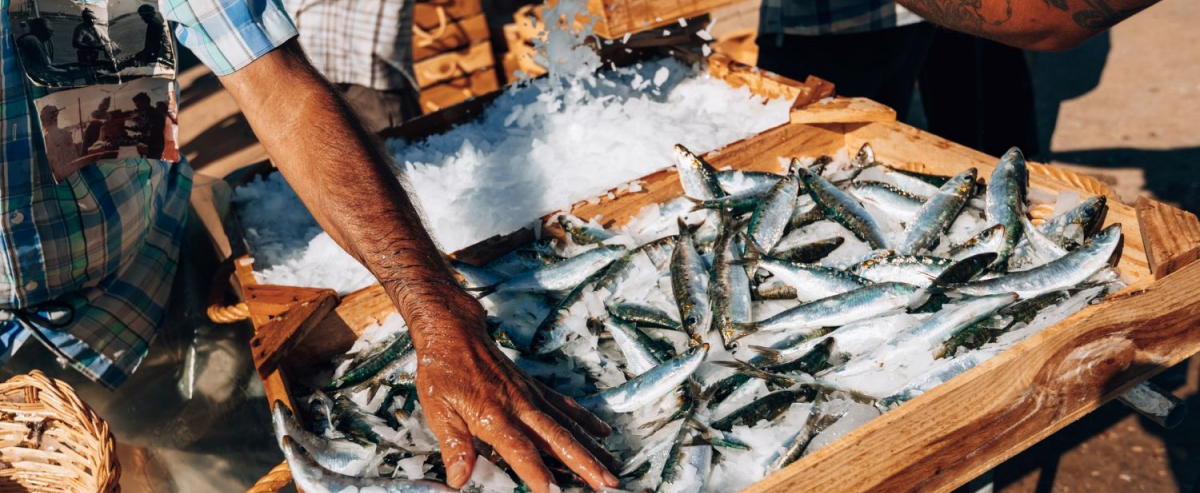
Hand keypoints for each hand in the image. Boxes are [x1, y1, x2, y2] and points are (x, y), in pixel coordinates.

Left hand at [409, 291, 619, 492]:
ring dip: (591, 448)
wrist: (455, 333)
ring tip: (611, 467)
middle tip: (605, 484)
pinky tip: (602, 433)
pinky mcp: (535, 388)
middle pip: (558, 439)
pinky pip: (565, 406)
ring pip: (568, 425)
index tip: (552, 492)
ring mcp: (531, 396)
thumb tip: (459, 479)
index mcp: (494, 415)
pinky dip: (585, 420)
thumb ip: (455, 446)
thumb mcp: (438, 410)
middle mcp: (519, 406)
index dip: (537, 473)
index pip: (520, 450)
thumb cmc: (443, 372)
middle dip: (583, 464)